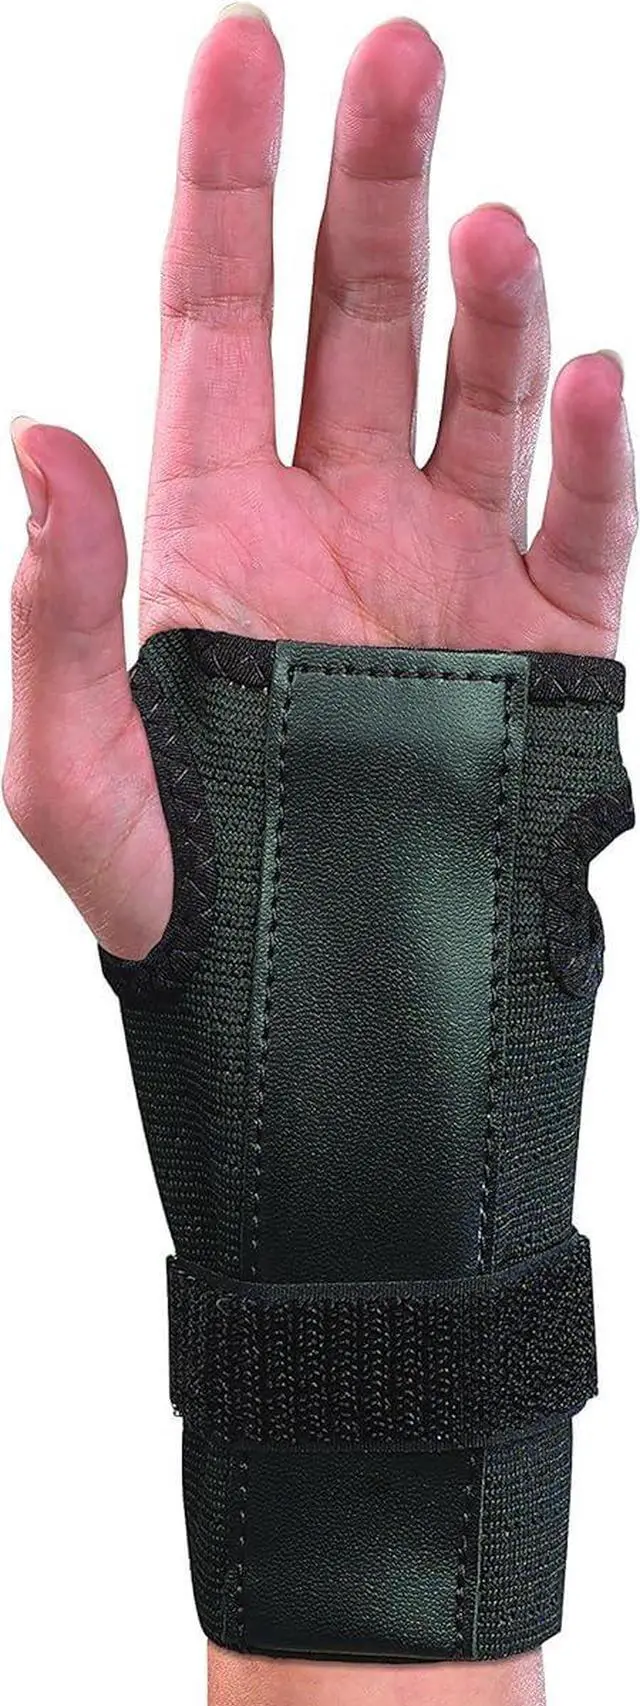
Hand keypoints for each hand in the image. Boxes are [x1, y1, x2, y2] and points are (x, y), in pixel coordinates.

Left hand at [5, 12, 635, 961]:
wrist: (323, 1027)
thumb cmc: (177, 910)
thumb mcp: (71, 770)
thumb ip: (51, 604)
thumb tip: (35, 432)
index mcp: (213, 531)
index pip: (214, 314)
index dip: (226, 179)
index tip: (248, 47)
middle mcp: (334, 527)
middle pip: (355, 314)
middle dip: (373, 182)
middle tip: (401, 60)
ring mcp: (445, 579)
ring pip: (479, 395)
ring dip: (490, 305)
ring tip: (489, 234)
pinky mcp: (543, 649)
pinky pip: (584, 526)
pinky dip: (596, 451)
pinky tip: (590, 379)